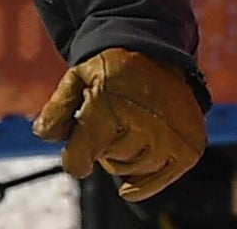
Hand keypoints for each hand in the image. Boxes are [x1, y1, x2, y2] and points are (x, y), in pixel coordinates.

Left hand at [33, 48, 206, 201]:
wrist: (158, 51)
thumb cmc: (114, 67)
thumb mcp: (76, 78)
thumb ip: (56, 110)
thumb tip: (47, 134)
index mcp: (108, 104)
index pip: (79, 160)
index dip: (74, 157)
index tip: (78, 148)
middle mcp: (143, 120)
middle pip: (109, 163)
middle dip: (106, 147)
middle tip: (114, 121)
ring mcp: (170, 134)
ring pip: (133, 169)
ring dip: (128, 156)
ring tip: (132, 128)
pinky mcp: (189, 143)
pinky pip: (161, 177)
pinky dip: (146, 183)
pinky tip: (131, 185)